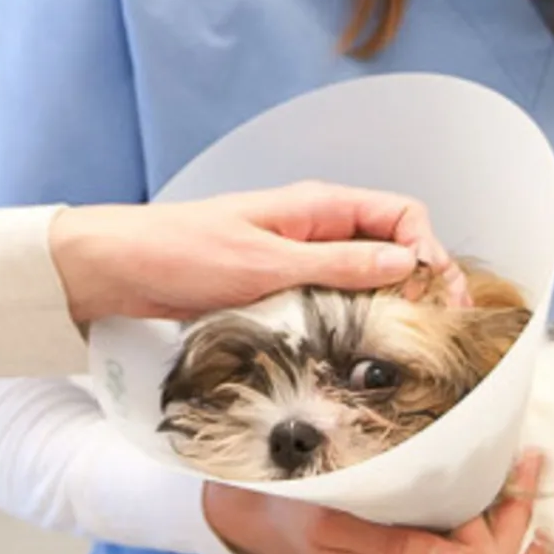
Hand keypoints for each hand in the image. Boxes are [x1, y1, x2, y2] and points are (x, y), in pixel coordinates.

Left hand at [49, 181, 459, 323]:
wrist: (117, 268)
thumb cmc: (182, 252)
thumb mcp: (266, 263)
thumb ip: (337, 264)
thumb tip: (406, 262)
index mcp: (318, 206)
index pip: (401, 214)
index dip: (428, 250)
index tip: (435, 296)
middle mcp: (315, 228)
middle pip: (391, 246)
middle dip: (418, 282)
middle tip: (431, 329)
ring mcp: (297, 259)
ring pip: (364, 277)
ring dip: (386, 304)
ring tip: (399, 344)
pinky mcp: (278, 287)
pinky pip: (331, 299)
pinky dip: (351, 319)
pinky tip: (356, 348)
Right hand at [200, 449, 551, 553]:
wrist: (262, 520)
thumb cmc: (292, 512)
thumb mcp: (331, 522)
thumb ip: (394, 548)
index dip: (492, 522)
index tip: (497, 472)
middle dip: (517, 521)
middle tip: (530, 467)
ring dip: (521, 543)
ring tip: (534, 495)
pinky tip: (523, 540)